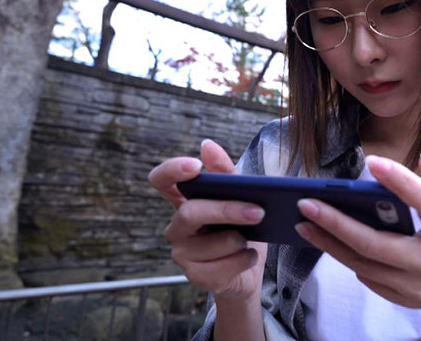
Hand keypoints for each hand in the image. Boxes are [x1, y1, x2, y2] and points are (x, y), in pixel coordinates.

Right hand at [148, 139, 267, 300]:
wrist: (249, 270)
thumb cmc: (242, 228)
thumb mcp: (242, 197)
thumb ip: (226, 174)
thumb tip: (206, 145)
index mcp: (185, 201)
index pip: (161, 180)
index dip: (171, 171)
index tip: (195, 166)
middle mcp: (177, 226)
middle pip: (190, 213)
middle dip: (227, 211)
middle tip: (259, 211)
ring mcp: (182, 253)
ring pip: (210, 244)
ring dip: (239, 241)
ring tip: (250, 240)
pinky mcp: (195, 276)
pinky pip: (221, 268)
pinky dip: (243, 261)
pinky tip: (249, 257)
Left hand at [293, 154, 420, 312]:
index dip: (401, 182)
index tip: (374, 161)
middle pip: (376, 244)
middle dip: (337, 223)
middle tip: (307, 203)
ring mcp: (414, 287)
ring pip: (363, 265)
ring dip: (329, 244)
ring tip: (304, 222)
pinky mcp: (403, 298)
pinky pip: (367, 278)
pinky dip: (346, 258)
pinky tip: (327, 240)